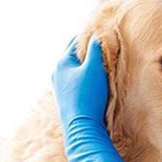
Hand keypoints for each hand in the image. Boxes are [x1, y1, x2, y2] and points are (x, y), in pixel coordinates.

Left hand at [52, 35, 126, 161]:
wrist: (82, 128)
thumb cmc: (88, 97)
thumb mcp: (94, 69)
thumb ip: (96, 50)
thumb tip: (97, 35)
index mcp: (62, 63)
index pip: (76, 42)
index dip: (90, 37)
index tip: (103, 34)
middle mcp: (58, 74)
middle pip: (74, 55)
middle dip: (87, 50)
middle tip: (103, 46)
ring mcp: (60, 87)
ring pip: (75, 68)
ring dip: (87, 64)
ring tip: (101, 62)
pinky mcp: (67, 98)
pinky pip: (76, 80)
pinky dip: (85, 76)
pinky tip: (95, 80)